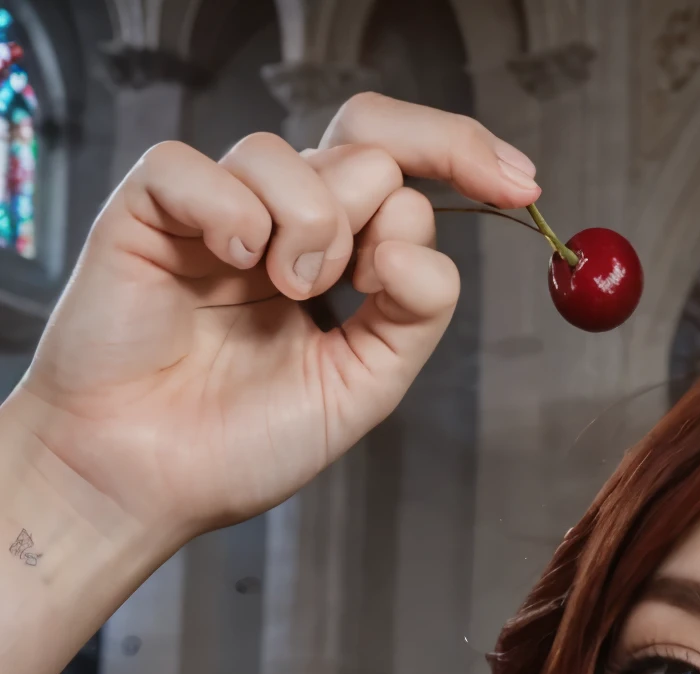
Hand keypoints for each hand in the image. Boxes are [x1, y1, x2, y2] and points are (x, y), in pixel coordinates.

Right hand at [9, 93, 538, 545]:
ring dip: (312, 230)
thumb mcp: (361, 386)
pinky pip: (198, 166)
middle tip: (362, 281)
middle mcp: (282, 221)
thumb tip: (425, 248)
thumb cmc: (243, 442)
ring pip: (292, 158)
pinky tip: (236, 263)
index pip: (404, 172)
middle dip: (385, 205)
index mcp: (337, 256)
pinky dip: (233, 213)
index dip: (465, 158)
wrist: (150, 480)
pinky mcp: (148, 211)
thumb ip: (412, 319)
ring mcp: (218, 211)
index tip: (524, 185)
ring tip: (287, 295)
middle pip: (365, 140)